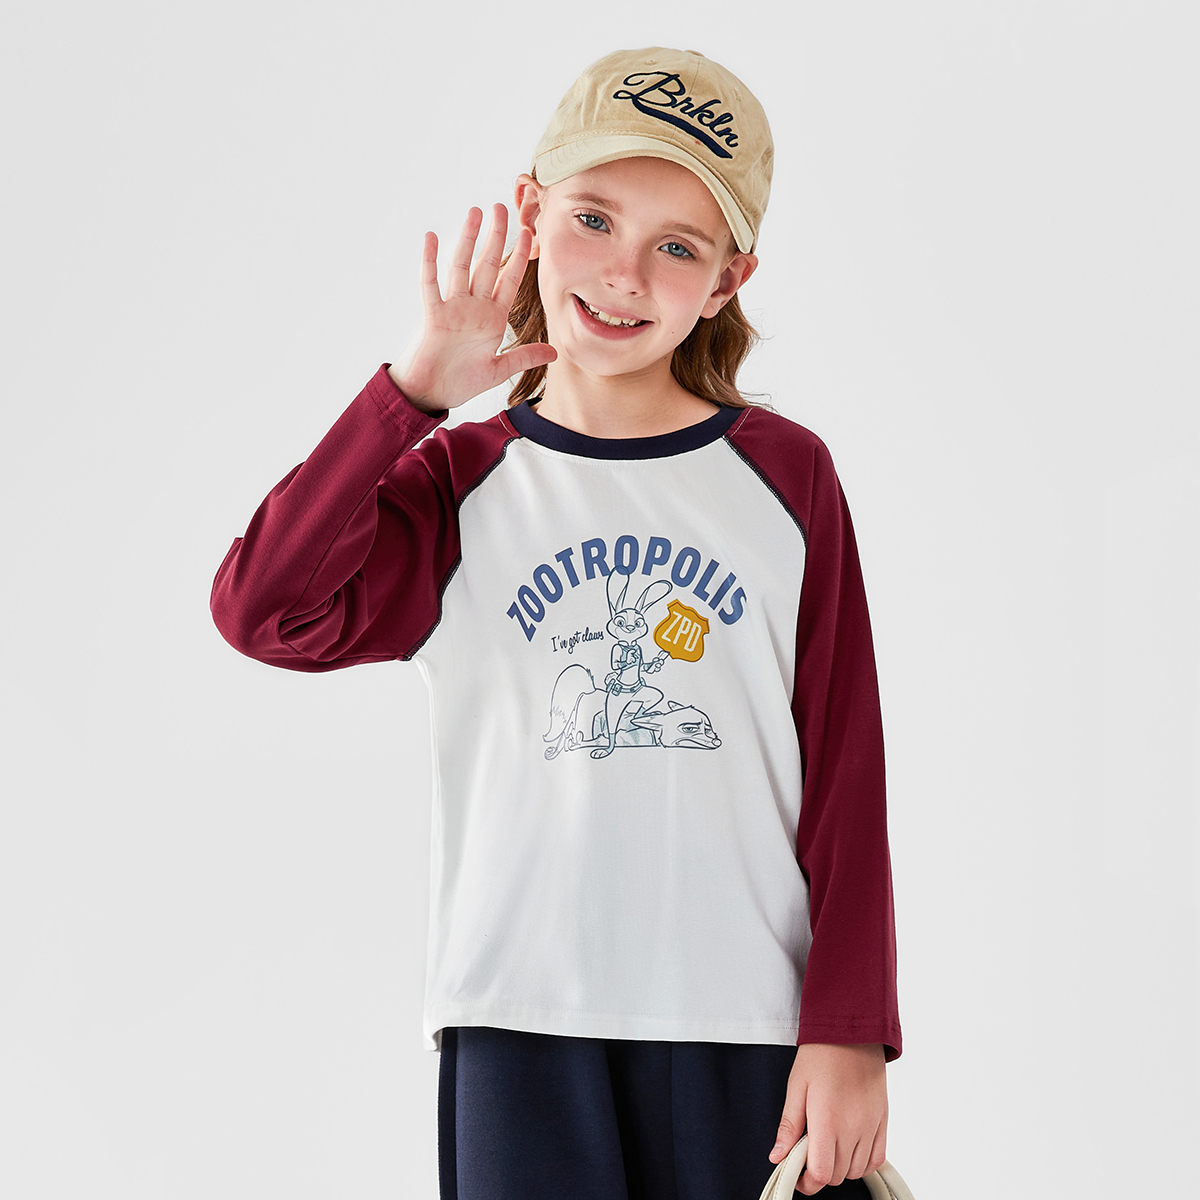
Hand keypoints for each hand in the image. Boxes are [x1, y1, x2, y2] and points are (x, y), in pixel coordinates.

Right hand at [390, 203, 556, 412]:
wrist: (432, 393)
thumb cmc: (462, 381)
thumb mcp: (500, 369)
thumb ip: (525, 356)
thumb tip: (555, 353)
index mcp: (492, 318)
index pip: (509, 280)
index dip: (520, 257)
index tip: (530, 233)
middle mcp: (474, 307)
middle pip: (486, 264)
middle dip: (496, 237)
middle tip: (501, 207)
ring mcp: (453, 308)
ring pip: (462, 266)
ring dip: (468, 239)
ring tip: (474, 211)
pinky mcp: (434, 315)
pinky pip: (431, 284)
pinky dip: (430, 261)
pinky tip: (432, 237)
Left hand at [768, 1043, 886, 1193]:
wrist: (851, 1032)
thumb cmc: (821, 1054)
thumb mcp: (796, 1086)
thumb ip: (788, 1127)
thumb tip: (777, 1156)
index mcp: (827, 1119)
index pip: (820, 1173)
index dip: (806, 1182)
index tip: (797, 1174)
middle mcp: (852, 1127)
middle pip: (836, 1176)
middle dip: (819, 1172)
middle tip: (808, 1155)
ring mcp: (870, 1126)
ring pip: (855, 1171)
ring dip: (839, 1167)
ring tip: (827, 1146)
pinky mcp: (882, 1121)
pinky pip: (876, 1159)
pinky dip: (861, 1163)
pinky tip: (848, 1149)